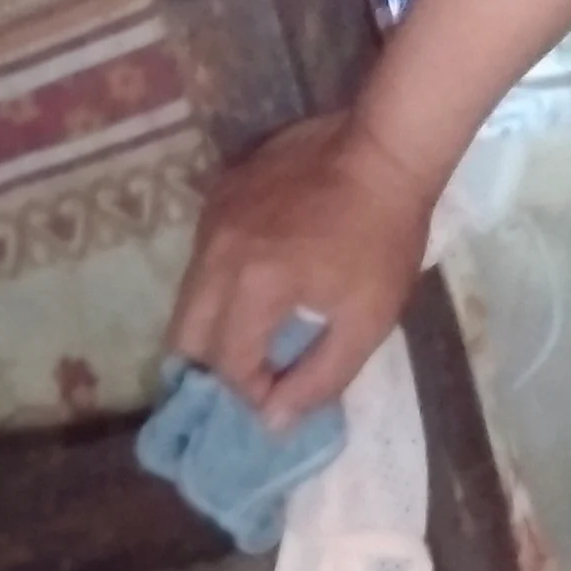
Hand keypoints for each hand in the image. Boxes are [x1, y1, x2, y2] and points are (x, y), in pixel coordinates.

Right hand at [166, 112, 436, 427]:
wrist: (385, 150)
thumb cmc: (384, 238)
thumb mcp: (368, 319)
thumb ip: (318, 378)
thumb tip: (270, 420)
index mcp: (253, 287)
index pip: (226, 364)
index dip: (251, 390)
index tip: (279, 393)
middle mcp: (216, 253)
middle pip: (185, 333)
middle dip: (212, 364)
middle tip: (248, 372)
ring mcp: (213, 218)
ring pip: (187, 292)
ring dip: (212, 322)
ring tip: (250, 332)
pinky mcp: (220, 192)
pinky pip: (202, 252)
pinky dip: (219, 277)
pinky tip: (256, 277)